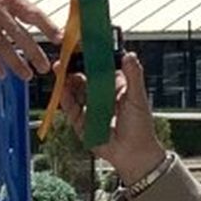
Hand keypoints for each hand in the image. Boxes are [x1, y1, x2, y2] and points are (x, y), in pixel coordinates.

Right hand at [0, 0, 53, 80]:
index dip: (48, 27)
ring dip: (16, 63)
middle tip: (44, 67)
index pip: (32, 13)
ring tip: (27, 75)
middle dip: (34, 53)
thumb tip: (34, 19)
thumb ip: (16, 4)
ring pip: (2, 47)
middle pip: (20, 35)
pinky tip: (1, 73)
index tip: (59, 38)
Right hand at [62, 49, 164, 183]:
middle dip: (73, 67)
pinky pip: (70, 107)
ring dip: (66, 79)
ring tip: (59, 68)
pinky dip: (65, 98)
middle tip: (65, 56)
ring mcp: (89, 108)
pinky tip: (62, 88)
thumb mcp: (137, 97)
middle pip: (83, 77)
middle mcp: (100, 95)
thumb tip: (130, 54)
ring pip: (74, 90)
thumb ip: (134, 75)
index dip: (90, 57)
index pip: (100, 68)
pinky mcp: (81, 122)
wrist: (133, 154)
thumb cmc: (140, 126)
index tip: (82, 46)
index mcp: (115, 87)